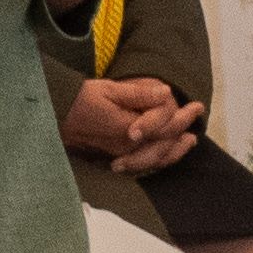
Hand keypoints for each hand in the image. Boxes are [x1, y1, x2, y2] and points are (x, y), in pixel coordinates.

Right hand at [63, 76, 202, 173]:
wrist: (55, 114)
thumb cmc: (81, 99)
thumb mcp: (109, 89)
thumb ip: (138, 94)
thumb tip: (165, 92)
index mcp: (127, 130)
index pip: (164, 129)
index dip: (183, 118)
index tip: (196, 106)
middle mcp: (126, 147)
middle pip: (163, 146)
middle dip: (183, 132)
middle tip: (197, 117)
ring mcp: (120, 154)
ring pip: (155, 159)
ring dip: (175, 150)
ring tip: (189, 140)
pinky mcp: (115, 155)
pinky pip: (143, 163)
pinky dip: (159, 158)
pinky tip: (168, 150)